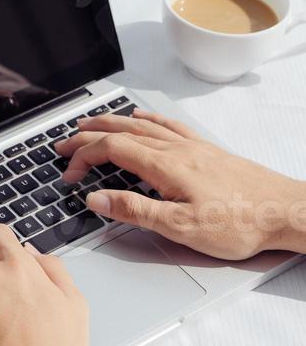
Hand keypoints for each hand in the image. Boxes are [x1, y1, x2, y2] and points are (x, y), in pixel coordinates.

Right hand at [56, 109, 305, 259]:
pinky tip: (143, 118)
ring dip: (111, 122)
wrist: (285, 211)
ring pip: (142, 126)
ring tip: (90, 124)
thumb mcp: (181, 227)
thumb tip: (96, 199)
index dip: (83, 158)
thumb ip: (135, 211)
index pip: (112, 150)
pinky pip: (169, 126)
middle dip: (87, 134)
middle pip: (122, 131)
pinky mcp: (206, 151)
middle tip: (63, 143)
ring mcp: (192, 147)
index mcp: (165, 166)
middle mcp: (177, 149)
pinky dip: (147, 119)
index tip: (68, 174)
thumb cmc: (240, 223)